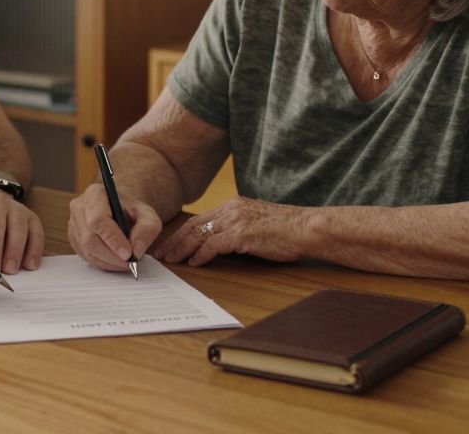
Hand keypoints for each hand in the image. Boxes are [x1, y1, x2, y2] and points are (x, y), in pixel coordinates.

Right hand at [67, 183, 161, 271]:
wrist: (121, 210)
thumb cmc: (132, 211)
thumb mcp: (147, 215)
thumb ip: (147, 229)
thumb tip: (136, 250)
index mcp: (95, 194)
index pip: (98, 219)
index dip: (112, 239)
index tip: (128, 253)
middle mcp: (79, 208)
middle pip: (89, 238)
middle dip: (112, 255)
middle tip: (130, 263)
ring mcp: (74, 225)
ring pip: (87, 251)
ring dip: (109, 262)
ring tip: (127, 263)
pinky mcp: (74, 240)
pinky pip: (86, 257)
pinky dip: (104, 264)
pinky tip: (116, 261)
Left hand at [153, 197, 307, 266]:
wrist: (307, 228)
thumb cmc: (288, 230)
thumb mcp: (257, 224)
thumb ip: (238, 229)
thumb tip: (222, 245)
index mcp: (234, 205)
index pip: (200, 219)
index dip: (182, 233)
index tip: (171, 244)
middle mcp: (231, 209)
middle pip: (193, 225)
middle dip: (174, 240)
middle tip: (161, 254)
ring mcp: (236, 220)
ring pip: (199, 234)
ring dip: (182, 249)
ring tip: (172, 261)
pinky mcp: (242, 233)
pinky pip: (213, 245)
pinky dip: (201, 255)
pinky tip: (195, 264)